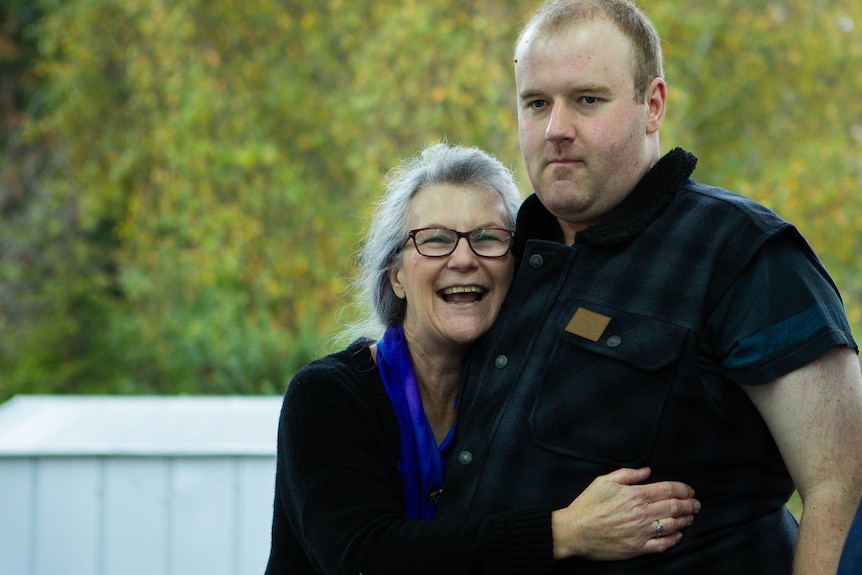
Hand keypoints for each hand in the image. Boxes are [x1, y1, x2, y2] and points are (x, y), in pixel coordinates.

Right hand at [551, 467, 699, 559]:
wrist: (575, 531)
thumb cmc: (587, 505)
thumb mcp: (604, 481)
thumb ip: (628, 474)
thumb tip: (647, 471)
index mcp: (635, 495)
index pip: (668, 490)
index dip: (684, 489)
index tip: (690, 491)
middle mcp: (642, 513)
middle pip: (675, 507)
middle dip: (690, 505)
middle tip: (696, 504)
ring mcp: (641, 532)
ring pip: (673, 525)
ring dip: (685, 520)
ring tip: (690, 517)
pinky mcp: (638, 548)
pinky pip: (663, 544)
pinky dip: (674, 539)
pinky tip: (678, 535)